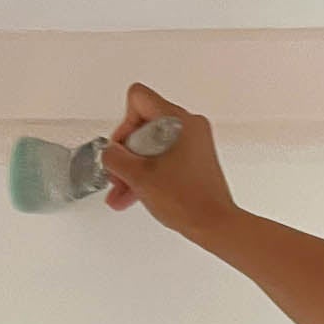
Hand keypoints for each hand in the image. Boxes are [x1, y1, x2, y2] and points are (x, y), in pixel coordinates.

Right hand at [100, 82, 236, 239]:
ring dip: (135, 168)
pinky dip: (150, 172)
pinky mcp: (197, 160)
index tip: (123, 150)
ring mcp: (195, 143)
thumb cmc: (188, 201)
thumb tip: (109, 153)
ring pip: (153, 146)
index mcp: (177, 120)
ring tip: (124, 190)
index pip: (138, 99)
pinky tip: (136, 192)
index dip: (123, 125)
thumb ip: (115, 158)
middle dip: (127, 153)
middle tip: (121, 174)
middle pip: (144, 125)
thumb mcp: (138, 177)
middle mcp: (189, 126)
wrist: (214, 225)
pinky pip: (166, 158)